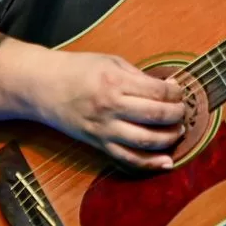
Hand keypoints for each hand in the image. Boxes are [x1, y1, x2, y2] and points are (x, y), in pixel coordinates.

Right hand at [30, 50, 185, 170]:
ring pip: (145, 141)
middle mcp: (110, 107)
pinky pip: (127, 159)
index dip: (175, 93)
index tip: (179, 91)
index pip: (156, 92)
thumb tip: (169, 88)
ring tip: (177, 131)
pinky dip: (149, 164)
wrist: (43, 86)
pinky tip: (166, 162)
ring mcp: (104, 129)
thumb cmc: (77, 69)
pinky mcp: (98, 144)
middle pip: (155, 116)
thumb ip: (139, 76)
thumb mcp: (110, 62)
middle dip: (177, 114)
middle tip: (183, 111)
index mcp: (114, 82)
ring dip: (168, 138)